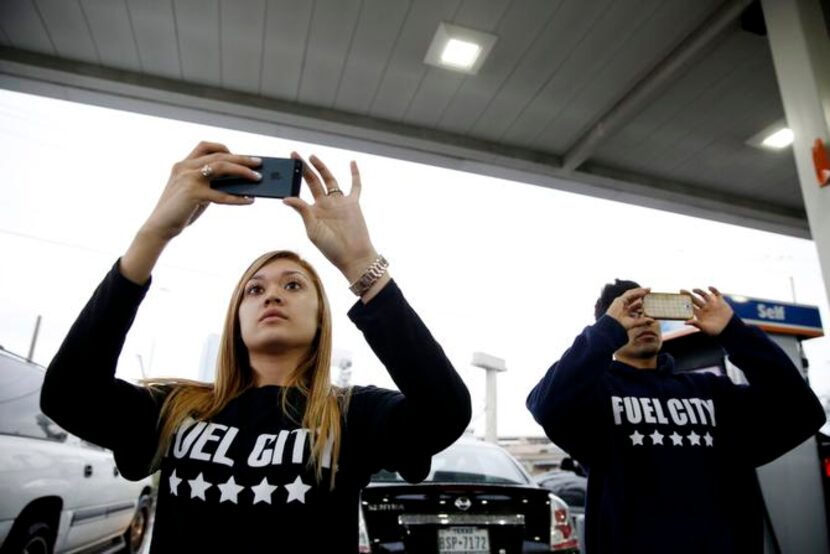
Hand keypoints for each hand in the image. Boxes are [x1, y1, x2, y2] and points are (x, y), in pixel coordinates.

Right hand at [140, 142, 260, 240]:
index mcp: (183, 164)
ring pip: (222, 167)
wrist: (159, 227)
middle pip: (219, 156)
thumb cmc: (180, 210)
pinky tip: (249, 200)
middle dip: (241, 159)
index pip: (205, 146)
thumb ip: (211, 184)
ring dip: (243, 171)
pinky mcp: (193, 193)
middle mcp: (185, 167)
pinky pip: (222, 195)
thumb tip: (239, 183)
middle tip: (259, 163)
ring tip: (258, 178)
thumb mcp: (195, 192)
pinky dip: (238, 197)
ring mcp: (188, 179)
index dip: (224, 148)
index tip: (241, 155)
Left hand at [283, 153, 376, 282]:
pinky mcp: (353, 203)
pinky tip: (352, 162)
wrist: (353, 256)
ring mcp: (339, 202)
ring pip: (330, 179)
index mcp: (313, 211)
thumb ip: (302, 211)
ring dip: (322, 167)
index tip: (285, 169)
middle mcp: (325, 204)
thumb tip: (286, 198)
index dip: (293, 180)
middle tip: (294, 155)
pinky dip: (355, 174)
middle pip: (313, 181)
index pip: (300, 191)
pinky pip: (355, 186)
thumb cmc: (331, 248)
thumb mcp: (313, 230)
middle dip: (303, 168)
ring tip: (312, 156)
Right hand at [605, 287, 654, 329]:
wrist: (612, 325)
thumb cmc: (621, 326)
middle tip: (650, 292)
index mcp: (626, 312)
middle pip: (634, 298)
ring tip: (648, 289)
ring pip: (631, 294)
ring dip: (640, 291)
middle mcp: (623, 306)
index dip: (642, 302)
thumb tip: (653, 320)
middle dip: (642, 294)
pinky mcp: (619, 300)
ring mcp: (620, 302)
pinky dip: (636, 292)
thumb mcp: (634, 323)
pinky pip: (629, 294)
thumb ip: (643, 321)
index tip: (650, 301)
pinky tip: (643, 292)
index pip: (635, 305)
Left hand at [681, 287, 733, 335]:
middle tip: (681, 290)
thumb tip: (685, 322)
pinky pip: (717, 294)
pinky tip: (709, 287)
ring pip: (704, 295)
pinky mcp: (721, 302)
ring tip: (694, 290)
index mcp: (700, 314)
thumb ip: (696, 323)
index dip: (684, 302)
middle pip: (695, 300)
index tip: (679, 298)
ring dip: (699, 291)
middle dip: (688, 295)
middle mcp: (705, 308)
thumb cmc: (715, 331)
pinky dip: (714, 290)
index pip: (690, 306)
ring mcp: (712, 305)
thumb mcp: (704, 328)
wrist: (729, 330)